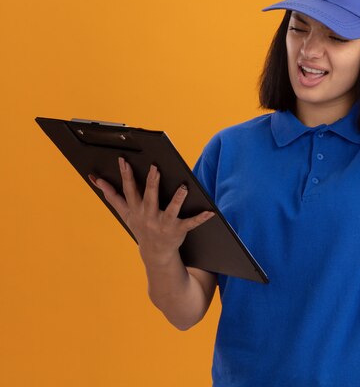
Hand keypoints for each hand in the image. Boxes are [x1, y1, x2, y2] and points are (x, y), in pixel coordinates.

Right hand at [88, 157, 214, 259]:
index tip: (124, 160)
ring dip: (177, 199)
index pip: (129, 190)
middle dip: (151, 183)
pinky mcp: (178, 230)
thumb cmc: (140, 225)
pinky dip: (201, 217)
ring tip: (183, 187)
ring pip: (170, 210)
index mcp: (135, 209)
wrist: (155, 253)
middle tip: (154, 167)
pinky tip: (211, 211)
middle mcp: (148, 216)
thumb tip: (94, 178)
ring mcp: (163, 224)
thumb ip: (111, 195)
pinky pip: (190, 223)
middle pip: (149, 197)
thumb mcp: (124, 212)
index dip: (126, 175)